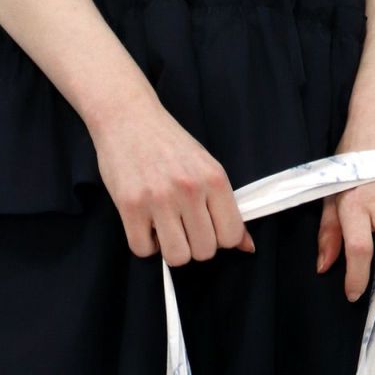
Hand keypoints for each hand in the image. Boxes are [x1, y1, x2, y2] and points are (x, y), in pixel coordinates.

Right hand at [91, 104, 254, 265]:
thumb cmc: (169, 145)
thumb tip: (247, 247)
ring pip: (177, 257)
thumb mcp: (206, 168)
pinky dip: (144, 243)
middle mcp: (189, 189)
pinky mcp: (130, 205)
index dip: (219, 238)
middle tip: (182, 225)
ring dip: (171, 249)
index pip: (231, 236)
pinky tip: (145, 223)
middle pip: (204, 251)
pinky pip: (143, 250)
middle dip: (194, 245)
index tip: (206, 226)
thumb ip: (226, 207)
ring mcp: (158, 198)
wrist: (127, 117)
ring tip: (164, 227)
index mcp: (214, 178)